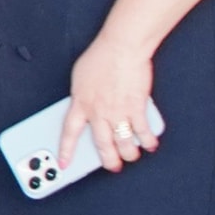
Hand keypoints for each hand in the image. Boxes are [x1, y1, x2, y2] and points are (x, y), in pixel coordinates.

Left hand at [60, 36, 159, 172]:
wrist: (121, 48)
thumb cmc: (101, 58)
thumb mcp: (79, 79)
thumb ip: (81, 97)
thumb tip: (83, 107)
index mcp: (80, 103)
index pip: (69, 133)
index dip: (67, 151)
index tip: (64, 164)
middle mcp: (97, 111)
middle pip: (102, 145)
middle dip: (108, 160)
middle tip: (113, 166)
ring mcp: (117, 111)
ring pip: (123, 143)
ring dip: (129, 154)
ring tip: (132, 156)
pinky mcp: (136, 108)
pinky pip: (143, 132)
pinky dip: (148, 141)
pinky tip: (150, 144)